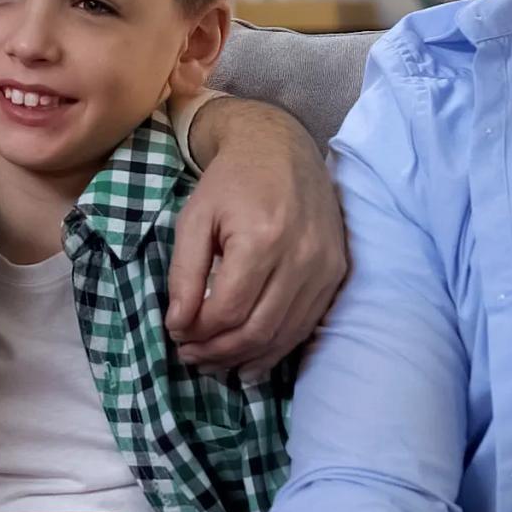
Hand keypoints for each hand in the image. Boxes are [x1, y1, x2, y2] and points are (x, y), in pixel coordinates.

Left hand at [169, 99, 347, 376]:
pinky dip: (276, 348)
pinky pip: (306, 325)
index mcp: (261, 239)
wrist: (281, 148)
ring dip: (245, 358)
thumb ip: (184, 273)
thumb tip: (178, 326)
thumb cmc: (230, 182)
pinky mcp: (336, 272)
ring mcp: (324, 267)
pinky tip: (249, 359)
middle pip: (257, 330)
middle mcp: (300, 257)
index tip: (176, 335)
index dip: (197, 332)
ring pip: (283, 335)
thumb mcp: (194, 219)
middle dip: (218, 353)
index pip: (227, 310)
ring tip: (213, 362)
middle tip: (190, 358)